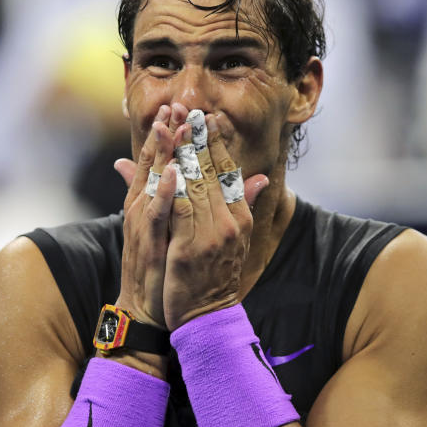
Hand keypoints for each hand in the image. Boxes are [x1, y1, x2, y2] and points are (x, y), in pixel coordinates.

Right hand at [112, 105, 179, 328]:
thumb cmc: (160, 270)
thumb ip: (172, 200)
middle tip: (176, 104)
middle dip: (165, 134)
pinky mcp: (149, 244)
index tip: (178, 109)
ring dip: (161, 154)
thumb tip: (175, 173)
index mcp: (149, 204)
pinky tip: (171, 173)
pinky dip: (163, 193)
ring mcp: (144, 226)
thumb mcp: (166, 230)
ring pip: (152, 183)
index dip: (167, 135)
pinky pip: (156, 214)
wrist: (148, 310)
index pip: (158, 162)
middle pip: (153, 165)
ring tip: (171, 126)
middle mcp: (143, 210)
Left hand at [162, 104, 268, 329]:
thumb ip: (246, 205)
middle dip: (197, 138)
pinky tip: (165, 167)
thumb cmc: (215, 277)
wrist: (206, 317)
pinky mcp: (189, 248)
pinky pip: (179, 211)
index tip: (208, 117)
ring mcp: (210, 235)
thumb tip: (262, 178)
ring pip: (193, 185)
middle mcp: (229, 222)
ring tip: (170, 125)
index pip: (229, 171)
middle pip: (211, 171)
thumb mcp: (236, 239)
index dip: (217, 143)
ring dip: (180, 153)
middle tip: (188, 109)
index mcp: (240, 217)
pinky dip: (171, 187)